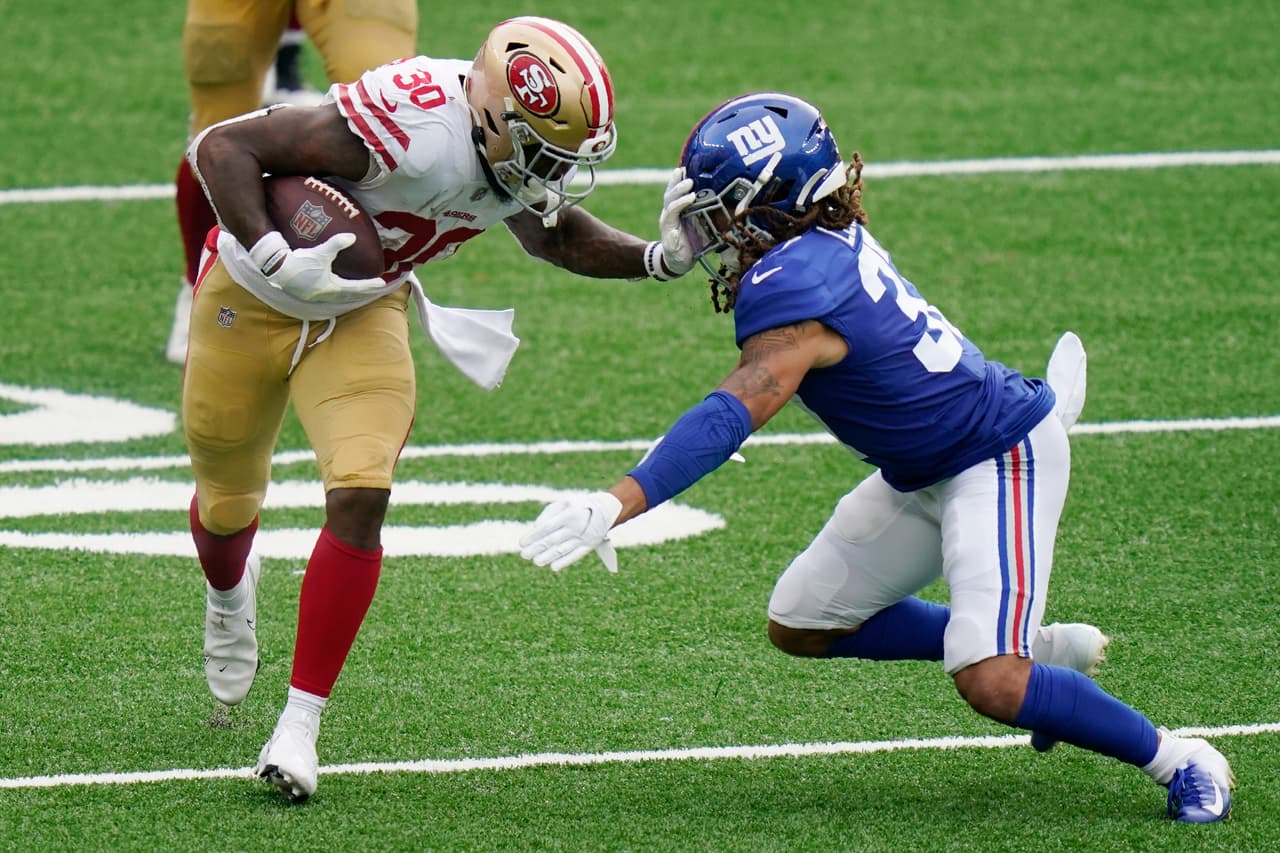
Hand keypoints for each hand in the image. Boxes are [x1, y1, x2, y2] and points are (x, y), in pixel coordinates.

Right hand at [250, 231, 385, 302]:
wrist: (277, 269)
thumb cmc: (299, 262)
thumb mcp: (320, 253)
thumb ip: (336, 245)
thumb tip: (352, 237)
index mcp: (331, 288)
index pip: (356, 288)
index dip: (370, 285)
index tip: (382, 283)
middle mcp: (326, 295)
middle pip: (351, 296)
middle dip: (364, 292)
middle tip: (376, 287)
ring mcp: (317, 296)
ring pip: (341, 297)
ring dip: (353, 294)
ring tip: (362, 290)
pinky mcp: (310, 293)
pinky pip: (331, 294)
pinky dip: (340, 292)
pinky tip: (339, 288)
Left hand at [519, 491, 622, 571]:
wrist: (607, 509)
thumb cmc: (580, 505)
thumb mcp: (565, 502)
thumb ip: (549, 513)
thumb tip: (536, 527)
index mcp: (569, 514)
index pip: (547, 527)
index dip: (533, 536)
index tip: (521, 542)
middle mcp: (575, 527)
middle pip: (552, 540)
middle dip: (537, 548)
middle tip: (524, 555)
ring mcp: (583, 538)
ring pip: (563, 549)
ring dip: (548, 556)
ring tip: (536, 562)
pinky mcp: (589, 546)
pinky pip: (576, 555)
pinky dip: (565, 561)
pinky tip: (554, 567)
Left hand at [643, 168, 695, 279]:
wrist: (675, 259)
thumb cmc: (677, 257)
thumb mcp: (675, 253)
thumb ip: (673, 244)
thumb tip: (675, 233)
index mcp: (668, 225)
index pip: (673, 210)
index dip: (681, 203)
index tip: (692, 197)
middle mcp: (669, 215)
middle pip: (670, 198)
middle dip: (678, 189)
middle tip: (689, 182)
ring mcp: (672, 211)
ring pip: (671, 193)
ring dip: (675, 182)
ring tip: (682, 169)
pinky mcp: (679, 210)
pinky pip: (677, 194)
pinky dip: (678, 183)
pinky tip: (683, 172)